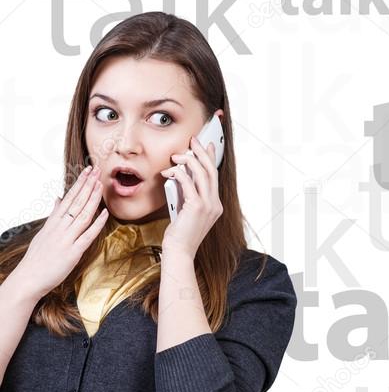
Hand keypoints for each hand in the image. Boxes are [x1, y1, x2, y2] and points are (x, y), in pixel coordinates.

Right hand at [13, 166, 108, 297]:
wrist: (28, 279)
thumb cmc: (37, 258)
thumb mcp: (44, 233)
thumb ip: (53, 216)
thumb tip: (58, 199)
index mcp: (53, 223)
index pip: (68, 199)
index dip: (79, 184)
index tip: (87, 172)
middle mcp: (59, 228)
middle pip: (75, 203)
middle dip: (87, 185)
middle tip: (96, 170)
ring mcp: (65, 239)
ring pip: (81, 215)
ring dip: (92, 199)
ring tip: (100, 184)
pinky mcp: (72, 252)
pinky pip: (86, 236)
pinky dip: (96, 224)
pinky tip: (105, 213)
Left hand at [160, 136, 222, 258]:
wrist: (179, 251)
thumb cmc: (179, 233)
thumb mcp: (185, 210)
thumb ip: (187, 194)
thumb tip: (181, 175)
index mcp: (215, 205)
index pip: (215, 176)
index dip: (212, 158)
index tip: (207, 145)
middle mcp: (215, 204)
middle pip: (211, 171)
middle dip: (202, 152)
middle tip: (193, 140)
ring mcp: (208, 206)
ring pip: (202, 174)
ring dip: (189, 160)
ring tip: (177, 155)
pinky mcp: (197, 207)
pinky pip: (188, 183)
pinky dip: (179, 174)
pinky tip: (169, 171)